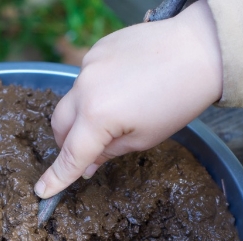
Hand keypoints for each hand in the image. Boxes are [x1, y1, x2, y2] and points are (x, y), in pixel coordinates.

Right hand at [34, 0, 222, 198]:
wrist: (199, 49)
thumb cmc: (178, 99)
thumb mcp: (144, 138)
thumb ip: (108, 153)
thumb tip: (87, 164)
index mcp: (98, 117)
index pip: (71, 154)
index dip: (57, 176)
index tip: (42, 191)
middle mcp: (85, 89)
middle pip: (60, 125)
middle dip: (68, 143)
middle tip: (90, 152)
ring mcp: (88, 65)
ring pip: (72, 101)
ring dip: (83, 115)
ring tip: (117, 113)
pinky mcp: (96, 49)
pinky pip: (85, 79)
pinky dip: (95, 91)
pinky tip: (123, 88)